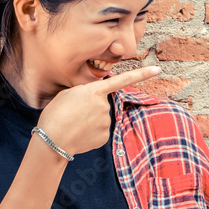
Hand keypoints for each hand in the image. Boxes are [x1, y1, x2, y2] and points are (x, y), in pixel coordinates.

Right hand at [35, 66, 159, 156]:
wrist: (52, 139)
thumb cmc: (55, 114)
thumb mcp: (67, 94)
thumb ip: (85, 92)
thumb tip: (94, 101)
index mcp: (94, 91)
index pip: (122, 80)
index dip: (141, 74)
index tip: (157, 70)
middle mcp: (104, 105)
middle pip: (101, 104)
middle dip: (90, 108)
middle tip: (72, 114)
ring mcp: (106, 122)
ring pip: (100, 118)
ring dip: (89, 121)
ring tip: (73, 124)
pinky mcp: (104, 137)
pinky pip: (99, 131)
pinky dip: (90, 133)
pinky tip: (78, 134)